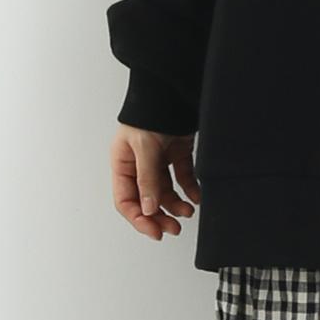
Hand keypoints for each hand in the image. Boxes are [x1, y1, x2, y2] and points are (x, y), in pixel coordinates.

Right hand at [110, 123, 199, 240]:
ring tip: (187, 212)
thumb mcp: (144, 146)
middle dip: (159, 215)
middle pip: (147, 199)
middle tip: (173, 229)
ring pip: (166, 190)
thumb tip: (149, 209)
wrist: (171, 88)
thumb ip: (147, 178)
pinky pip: (182, 175)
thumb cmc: (149, 112)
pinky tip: (196, 196)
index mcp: (123, 164)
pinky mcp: (177, 151)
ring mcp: (159, 158)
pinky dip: (190, 187)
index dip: (139, 219)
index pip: (126, 200)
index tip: (154, 231)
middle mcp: (139, 164)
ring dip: (176, 203)